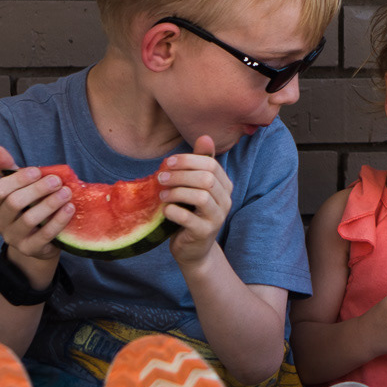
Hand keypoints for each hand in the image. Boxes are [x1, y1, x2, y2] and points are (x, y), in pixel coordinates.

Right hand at [0, 145, 70, 260]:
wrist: (40, 240)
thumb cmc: (30, 206)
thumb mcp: (19, 187)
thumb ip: (8, 169)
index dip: (17, 179)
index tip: (37, 171)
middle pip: (14, 203)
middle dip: (37, 189)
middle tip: (57, 181)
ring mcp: (13, 238)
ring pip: (29, 219)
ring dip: (50, 203)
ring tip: (67, 192)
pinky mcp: (31, 249)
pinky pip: (45, 235)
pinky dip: (59, 220)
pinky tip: (70, 208)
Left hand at [160, 135, 232, 264]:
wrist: (193, 249)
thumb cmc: (191, 213)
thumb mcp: (195, 187)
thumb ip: (200, 164)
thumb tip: (205, 136)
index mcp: (224, 186)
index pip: (210, 164)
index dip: (188, 160)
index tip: (168, 162)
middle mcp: (225, 201)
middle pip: (207, 179)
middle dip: (181, 175)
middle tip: (160, 177)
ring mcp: (217, 218)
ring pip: (201, 196)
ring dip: (177, 192)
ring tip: (162, 195)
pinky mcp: (204, 233)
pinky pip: (189, 218)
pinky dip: (174, 211)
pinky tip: (165, 210)